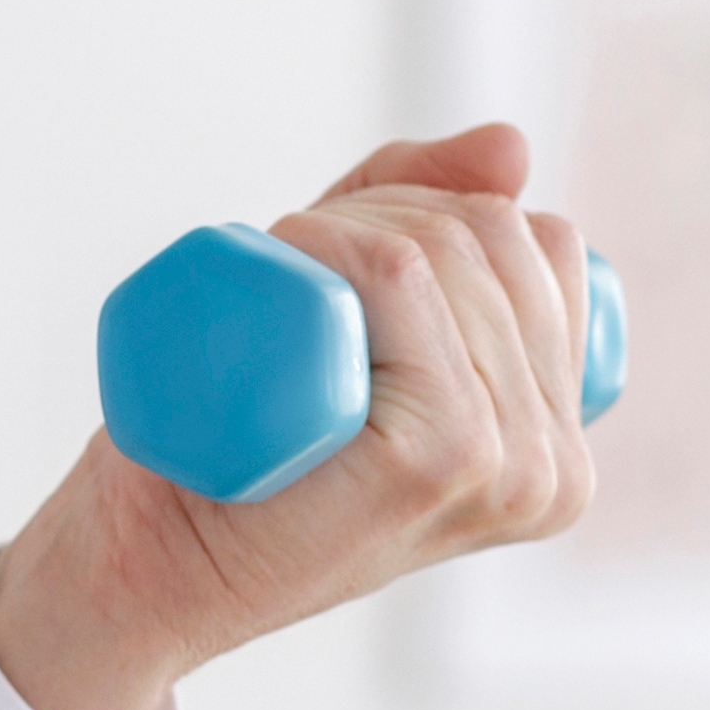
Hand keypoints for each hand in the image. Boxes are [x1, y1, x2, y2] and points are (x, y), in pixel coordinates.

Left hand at [0, 122, 599, 709]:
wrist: (149, 566)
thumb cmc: (242, 448)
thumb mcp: (353, 323)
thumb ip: (431, 227)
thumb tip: (511, 143)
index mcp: (561, 445)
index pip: (549, 245)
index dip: (437, 213)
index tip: (346, 262)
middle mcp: (556, 467)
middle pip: (495, 235)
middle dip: (381, 214)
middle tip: (295, 279)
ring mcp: (507, 466)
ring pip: (438, 247)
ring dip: (338, 230)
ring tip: (285, 298)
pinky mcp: (441, 455)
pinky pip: (398, 275)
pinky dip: (329, 245)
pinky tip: (289, 288)